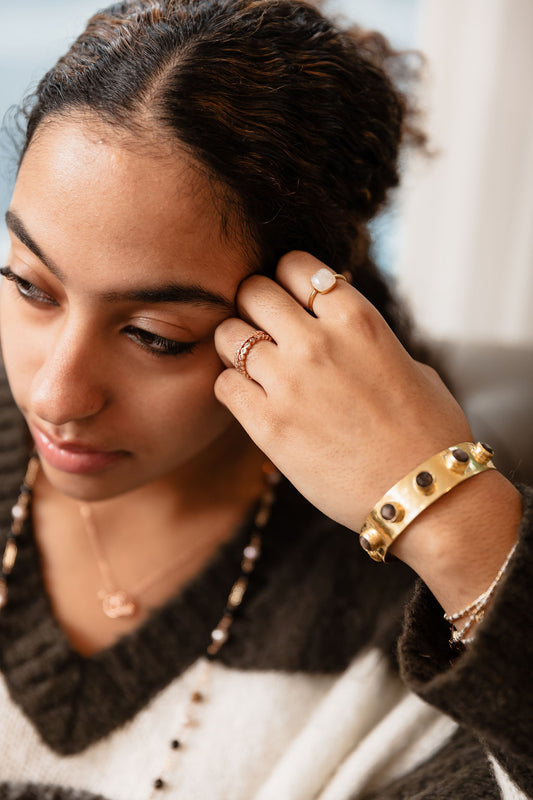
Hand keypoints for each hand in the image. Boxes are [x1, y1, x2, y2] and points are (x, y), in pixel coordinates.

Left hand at [214, 251, 472, 531]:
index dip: (285, 279)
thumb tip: (341, 331)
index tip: (289, 300)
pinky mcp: (269, 426)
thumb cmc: (428, 432)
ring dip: (235, 347)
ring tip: (253, 368)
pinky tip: (250, 401)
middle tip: (262, 331)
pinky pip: (223, 385)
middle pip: (252, 291)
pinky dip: (231, 388)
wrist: (426, 494)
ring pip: (228, 335)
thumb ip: (366, 341)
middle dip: (253, 306)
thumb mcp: (409, 365)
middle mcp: (318, 342)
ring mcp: (290, 383)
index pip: (295, 265)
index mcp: (357, 319)